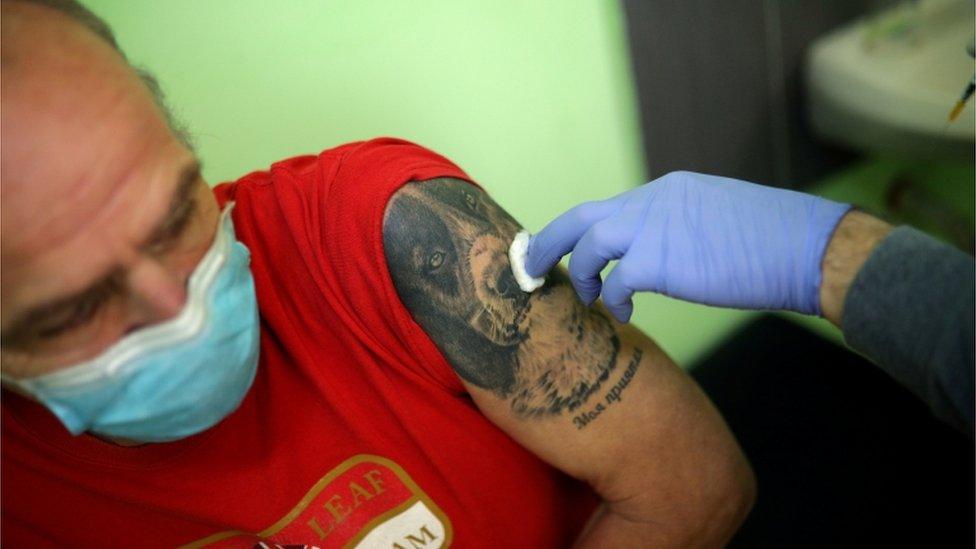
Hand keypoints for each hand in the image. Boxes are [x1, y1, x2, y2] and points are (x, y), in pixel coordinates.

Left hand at [525, 171, 851, 321]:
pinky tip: (625, 316)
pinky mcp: (661, 259)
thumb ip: (679, 228)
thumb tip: (660, 253)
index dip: (581, 233)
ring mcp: (654, 226)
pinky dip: (614, 301)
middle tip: (530, 268)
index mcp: (667, 190)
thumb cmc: (773, 241)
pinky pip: (616, 282)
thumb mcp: (717, 218)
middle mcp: (653, 201)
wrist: (805, 247)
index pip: (608, 208)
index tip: (565, 251)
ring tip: (587, 299)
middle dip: (548, 243)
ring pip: (588, 246)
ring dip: (579, 276)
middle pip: (580, 217)